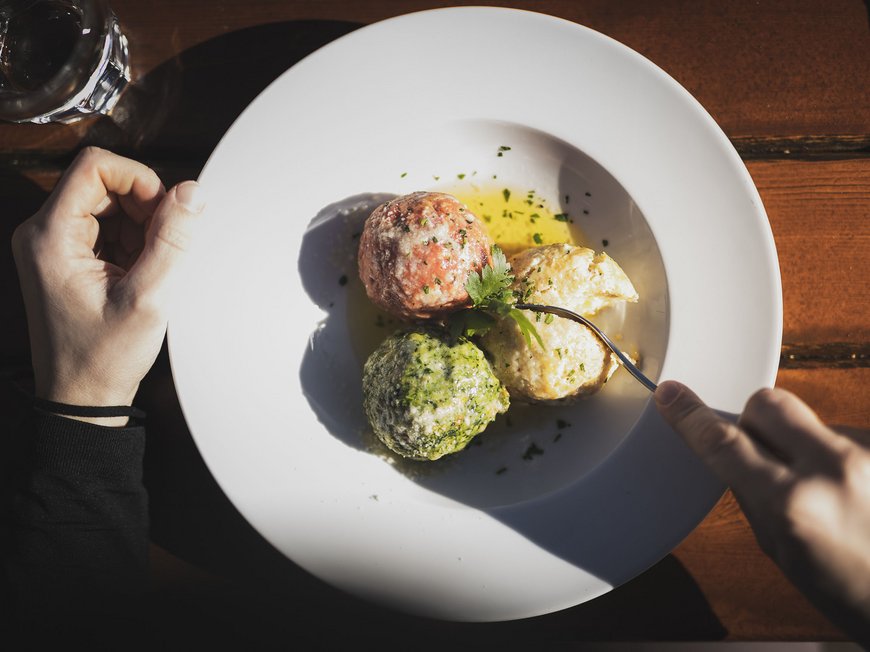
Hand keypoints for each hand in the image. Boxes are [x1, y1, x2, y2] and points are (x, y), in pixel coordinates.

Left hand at [12, 147, 204, 424]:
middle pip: (102, 183)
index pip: (94, 166)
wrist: (81, 399)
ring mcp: (52, 246)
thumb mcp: (147, 298)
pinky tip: (140, 274)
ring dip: (140, 227)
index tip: (164, 209)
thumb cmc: (101, 358)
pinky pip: (105, 228)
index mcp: (50, 237)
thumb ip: (171, 241)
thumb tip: (192, 193)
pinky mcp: (66, 259)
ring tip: (149, 269)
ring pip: (107, 205)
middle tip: (163, 245)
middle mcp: (43, 234)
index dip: (138, 179)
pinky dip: (132, 243)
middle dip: (143, 206)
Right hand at [656, 381, 869, 644]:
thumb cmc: (854, 593)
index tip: (671, 396)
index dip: (690, 416)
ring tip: (829, 491)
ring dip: (806, 445)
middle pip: (767, 404)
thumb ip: (753, 494)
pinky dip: (839, 458)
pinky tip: (856, 491)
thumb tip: (731, 452)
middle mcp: (834, 469)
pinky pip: (846, 434)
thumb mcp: (782, 552)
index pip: (724, 443)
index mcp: (794, 504)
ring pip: (811, 421)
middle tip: (764, 453)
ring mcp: (869, 454)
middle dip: (755, 422)